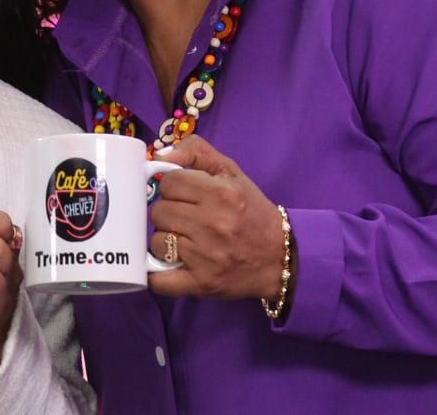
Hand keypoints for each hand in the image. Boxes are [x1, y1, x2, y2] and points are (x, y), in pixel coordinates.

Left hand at [147, 136, 289, 300]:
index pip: (169, 182)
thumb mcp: (231, 172)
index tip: (183, 194)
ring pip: (157, 241)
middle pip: (159, 212)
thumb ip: (196, 152)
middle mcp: (214, 223)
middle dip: (168, 212)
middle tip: (185, 218)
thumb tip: (160, 155)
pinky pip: (159, 280)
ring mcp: (207, 256)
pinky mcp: (202, 283)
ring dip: (165, 241)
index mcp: (222, 193)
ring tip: (184, 240)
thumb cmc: (252, 211)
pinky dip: (158, 274)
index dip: (173, 187)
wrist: (279, 257)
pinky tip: (169, 265)